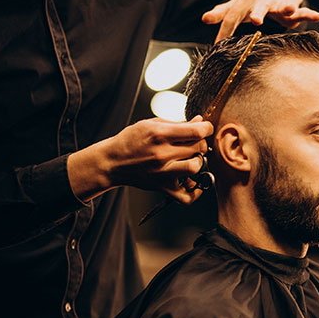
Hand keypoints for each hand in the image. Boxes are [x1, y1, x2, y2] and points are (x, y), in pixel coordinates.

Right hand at [67, 116, 212, 203]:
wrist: (112, 162)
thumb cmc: (131, 141)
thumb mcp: (150, 124)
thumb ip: (177, 123)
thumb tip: (200, 121)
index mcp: (160, 134)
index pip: (196, 132)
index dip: (206, 128)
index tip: (205, 128)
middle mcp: (162, 154)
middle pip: (198, 148)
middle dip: (200, 143)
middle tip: (194, 142)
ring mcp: (162, 172)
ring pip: (195, 168)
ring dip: (198, 162)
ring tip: (191, 158)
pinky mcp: (162, 187)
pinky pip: (187, 196)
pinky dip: (195, 191)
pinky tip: (194, 182)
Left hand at [202, 0, 318, 42]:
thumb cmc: (252, 2)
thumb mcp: (236, 7)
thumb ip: (221, 14)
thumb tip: (204, 19)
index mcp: (245, 2)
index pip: (232, 17)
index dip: (225, 30)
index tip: (219, 45)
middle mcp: (262, 1)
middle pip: (258, 7)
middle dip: (257, 13)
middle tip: (256, 21)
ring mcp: (278, 4)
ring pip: (282, 6)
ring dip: (286, 8)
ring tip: (290, 10)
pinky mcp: (292, 9)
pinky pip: (302, 11)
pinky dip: (310, 14)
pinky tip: (318, 16)